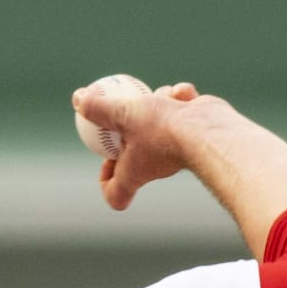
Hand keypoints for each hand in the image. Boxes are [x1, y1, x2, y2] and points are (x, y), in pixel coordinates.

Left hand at [73, 81, 223, 210]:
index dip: (105, 180)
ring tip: (160, 96)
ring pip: (158, 124)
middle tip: (123, 111)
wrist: (209, 131)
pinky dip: (180, 99)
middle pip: (134, 154)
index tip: (103, 160)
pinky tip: (182, 93)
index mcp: (135, 172)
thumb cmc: (163, 130)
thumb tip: (77, 99)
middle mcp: (155, 166)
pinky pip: (181, 113)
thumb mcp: (123, 113)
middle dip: (127, 129)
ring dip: (156, 104)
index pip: (116, 193)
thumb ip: (99, 108)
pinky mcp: (195, 132)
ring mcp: (176, 150)